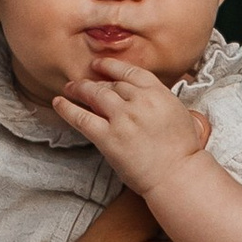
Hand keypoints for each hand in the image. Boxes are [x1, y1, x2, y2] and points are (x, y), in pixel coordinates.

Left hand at [52, 61, 208, 197]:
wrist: (178, 175)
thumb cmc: (183, 151)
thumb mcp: (180, 114)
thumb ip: (161, 100)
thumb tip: (146, 96)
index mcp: (158, 92)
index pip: (130, 72)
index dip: (111, 66)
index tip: (100, 66)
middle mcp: (139, 101)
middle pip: (111, 84)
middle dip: (95, 81)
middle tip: (82, 81)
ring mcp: (123, 118)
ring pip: (95, 94)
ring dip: (79, 88)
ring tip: (69, 87)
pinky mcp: (109, 137)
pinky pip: (82, 117)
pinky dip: (67, 108)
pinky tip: (58, 102)